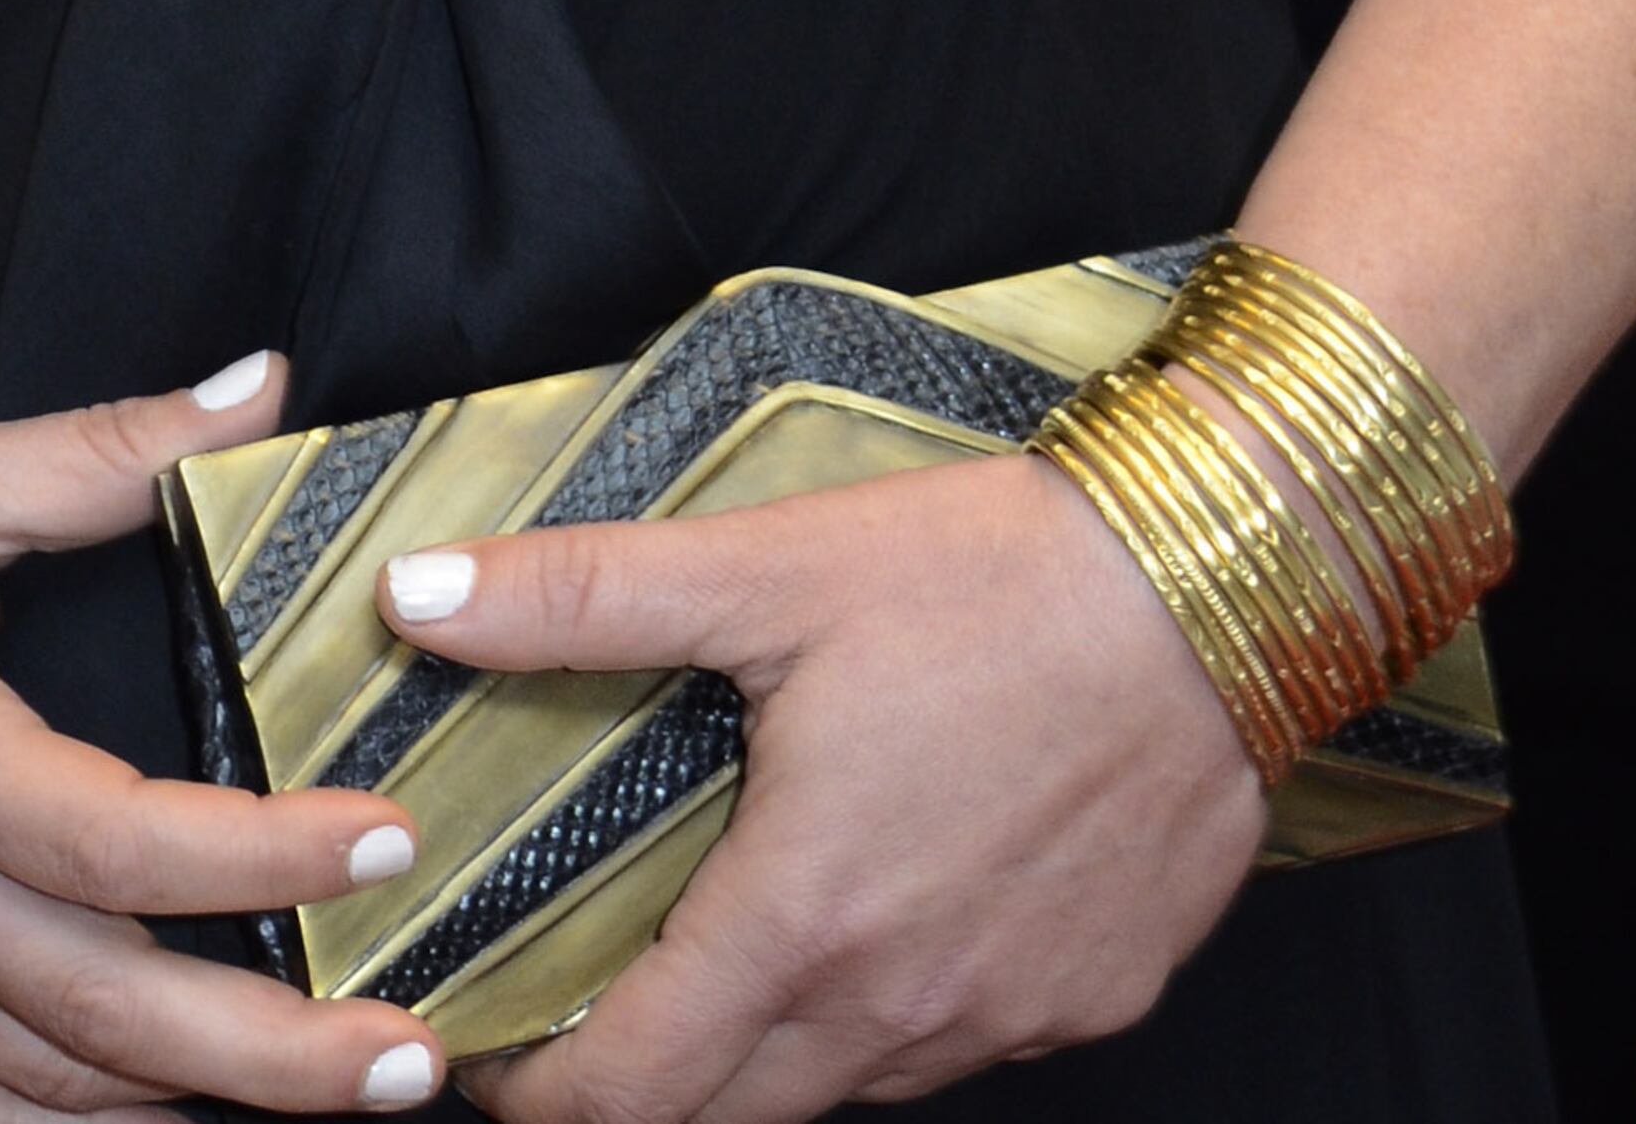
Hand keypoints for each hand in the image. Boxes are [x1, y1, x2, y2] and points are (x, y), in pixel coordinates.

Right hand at [0, 359, 446, 1123]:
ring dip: (196, 1108)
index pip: (115, 843)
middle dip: (272, 1056)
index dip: (260, 857)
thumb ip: (102, 449)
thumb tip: (259, 384)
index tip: (386, 841)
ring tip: (341, 1096)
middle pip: (102, 1013)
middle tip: (414, 1056)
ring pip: (43, 1088)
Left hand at [379, 450, 1264, 1123]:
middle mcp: (902, 1004)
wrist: (1223, 583)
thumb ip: (580, 597)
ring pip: (845, 1088)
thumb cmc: (998, 574)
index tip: (491, 1064)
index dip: (540, 1098)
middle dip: (641, 1091)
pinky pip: (960, 1047)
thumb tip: (413, 595)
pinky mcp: (1091, 997)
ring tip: (723, 956)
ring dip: (770, 1052)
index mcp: (804, 919)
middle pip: (728, 1117)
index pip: (632, 1089)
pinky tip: (886, 915)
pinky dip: (896, 1012)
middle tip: (581, 1024)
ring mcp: (1006, 1016)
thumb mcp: (769, 566)